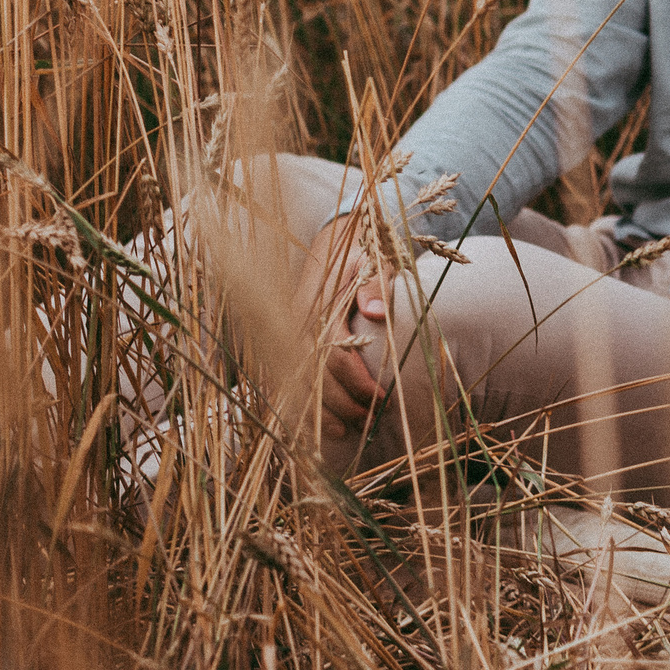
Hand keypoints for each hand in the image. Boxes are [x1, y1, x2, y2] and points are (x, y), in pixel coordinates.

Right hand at [297, 211, 388, 438]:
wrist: (333, 237)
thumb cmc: (361, 251)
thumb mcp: (374, 258)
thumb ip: (376, 283)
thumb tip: (375, 312)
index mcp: (319, 305)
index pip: (333, 355)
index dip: (357, 382)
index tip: (382, 398)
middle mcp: (298, 324)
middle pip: (314, 377)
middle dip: (342, 404)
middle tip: (372, 421)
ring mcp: (287, 335)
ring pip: (297, 383)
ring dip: (320, 413)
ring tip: (347, 433)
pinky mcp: (286, 342)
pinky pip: (287, 380)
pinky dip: (301, 406)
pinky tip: (318, 428)